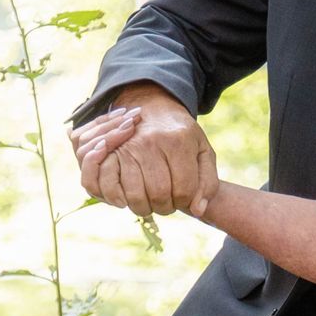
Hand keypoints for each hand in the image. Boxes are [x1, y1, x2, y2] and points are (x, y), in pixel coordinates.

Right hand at [71, 82, 218, 217]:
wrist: (152, 105)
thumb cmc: (182, 135)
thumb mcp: (203, 152)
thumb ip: (207, 182)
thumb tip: (198, 210)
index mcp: (178, 142)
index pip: (183, 190)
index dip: (184, 203)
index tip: (182, 200)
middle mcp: (151, 142)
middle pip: (158, 194)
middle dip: (164, 207)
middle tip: (165, 204)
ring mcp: (128, 145)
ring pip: (134, 194)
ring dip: (142, 207)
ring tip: (149, 203)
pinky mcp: (109, 150)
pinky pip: (108, 183)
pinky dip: (116, 198)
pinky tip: (126, 199)